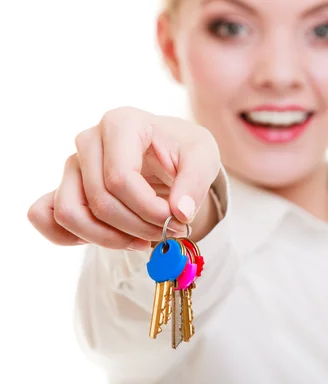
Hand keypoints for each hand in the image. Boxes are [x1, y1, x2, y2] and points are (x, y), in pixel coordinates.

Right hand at [27, 107, 220, 250]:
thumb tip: (179, 212)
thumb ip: (196, 182)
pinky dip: (74, 237)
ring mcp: (72, 165)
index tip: (178, 220)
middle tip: (168, 232)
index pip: (120, 178)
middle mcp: (89, 140)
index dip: (149, 210)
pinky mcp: (65, 187)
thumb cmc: (185, 150)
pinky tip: (114, 238)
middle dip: (138, 227)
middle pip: (99, 200)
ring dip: (109, 239)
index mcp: (121, 123)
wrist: (172, 152)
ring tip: (144, 240)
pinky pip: (46, 217)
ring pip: (70, 214)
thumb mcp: (204, 157)